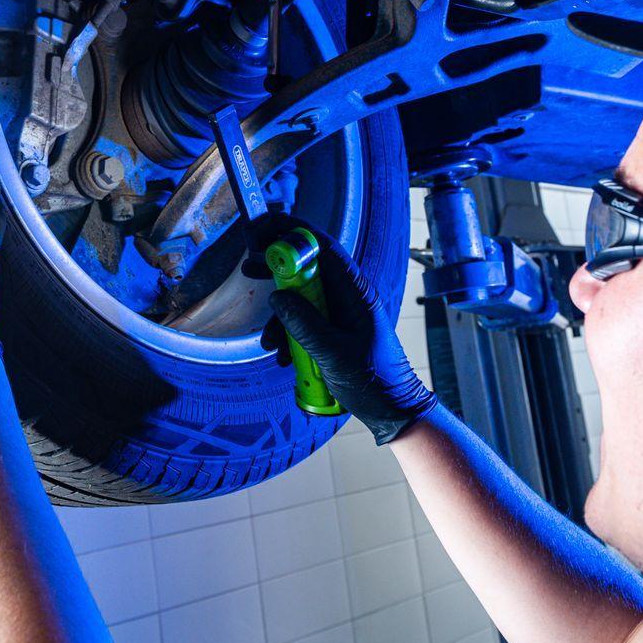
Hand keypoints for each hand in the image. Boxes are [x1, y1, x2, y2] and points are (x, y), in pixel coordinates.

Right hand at [260, 215, 436, 444]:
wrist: (393, 411)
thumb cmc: (374, 381)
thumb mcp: (334, 353)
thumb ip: (305, 324)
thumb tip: (277, 298)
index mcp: (356, 291)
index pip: (323, 247)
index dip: (292, 233)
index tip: (262, 231)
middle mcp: (347, 296)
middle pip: (307, 267)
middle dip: (277, 268)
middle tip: (249, 267)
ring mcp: (340, 314)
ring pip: (301, 299)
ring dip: (279, 317)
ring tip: (269, 343)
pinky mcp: (333, 332)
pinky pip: (304, 322)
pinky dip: (288, 336)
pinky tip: (284, 357)